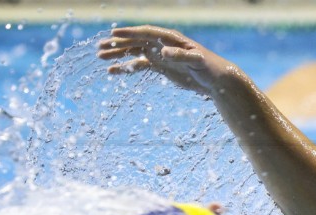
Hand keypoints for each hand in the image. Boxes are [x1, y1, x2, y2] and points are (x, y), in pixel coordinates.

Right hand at [97, 25, 233, 95]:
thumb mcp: (197, 62)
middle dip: (117, 44)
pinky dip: (126, 67)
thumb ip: (180, 56)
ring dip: (118, 54)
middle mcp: (162, 44)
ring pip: (134, 52)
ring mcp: (159, 55)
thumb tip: (162, 52)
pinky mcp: (160, 66)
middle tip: (99, 47)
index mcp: (170, 39)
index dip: (130, 33)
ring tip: (100, 57)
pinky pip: (139, 65)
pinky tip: (112, 71)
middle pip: (135, 41)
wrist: (216, 80)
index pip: (146, 33)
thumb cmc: (209, 68)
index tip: (113, 34)